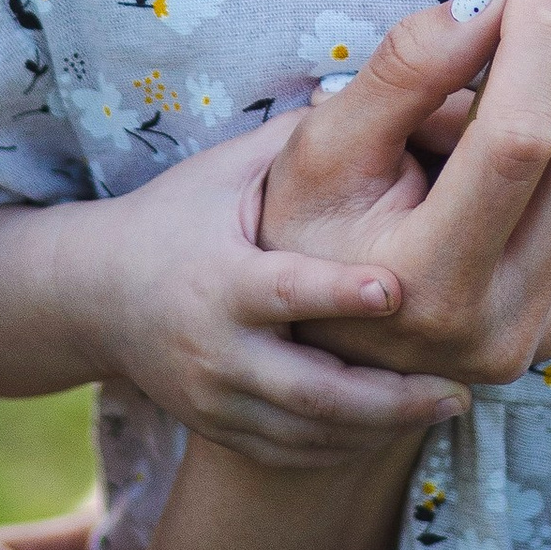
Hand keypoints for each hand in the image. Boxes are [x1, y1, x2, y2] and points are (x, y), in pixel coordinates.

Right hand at [51, 114, 477, 467]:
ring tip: (447, 402)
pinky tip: (400, 423)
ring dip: (379, 426)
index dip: (335, 293)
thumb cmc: (180, 214)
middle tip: (455, 388)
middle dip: (382, 396)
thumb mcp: (229, 169)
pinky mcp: (218, 431)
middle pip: (302, 389)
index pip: (280, 290)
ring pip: (304, 432)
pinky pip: (289, 454)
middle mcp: (212, 350)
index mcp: (215, 279)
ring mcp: (213, 400)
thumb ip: (305, 141)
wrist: (94, 296)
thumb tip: (392, 95)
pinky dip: (346, 445)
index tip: (395, 288)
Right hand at [261, 0, 550, 390]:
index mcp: (429, 290)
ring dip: (544, 111)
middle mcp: (502, 329)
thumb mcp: (323, 144)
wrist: (314, 334)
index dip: (536, 42)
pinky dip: (547, 162)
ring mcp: (545, 334)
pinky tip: (479, 179)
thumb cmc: (307, 230)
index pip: (520, 143)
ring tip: (449, 126)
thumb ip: (407, 68)